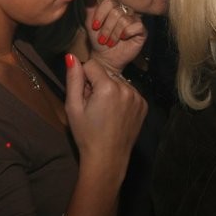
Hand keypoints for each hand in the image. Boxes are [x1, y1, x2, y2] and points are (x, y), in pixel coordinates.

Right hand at [64, 55, 146, 173]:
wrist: (107, 159)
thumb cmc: (86, 134)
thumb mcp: (73, 107)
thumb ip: (73, 79)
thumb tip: (71, 56)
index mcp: (108, 87)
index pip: (92, 65)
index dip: (84, 78)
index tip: (84, 95)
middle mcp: (127, 88)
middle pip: (106, 73)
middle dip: (97, 84)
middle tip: (94, 106)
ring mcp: (138, 97)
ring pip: (118, 81)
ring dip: (110, 90)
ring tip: (105, 111)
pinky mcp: (143, 105)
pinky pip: (129, 92)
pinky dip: (121, 98)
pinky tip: (116, 114)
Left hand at [85, 0, 146, 73]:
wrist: (105, 58)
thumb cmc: (98, 40)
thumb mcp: (90, 22)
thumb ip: (90, 6)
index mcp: (113, 6)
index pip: (108, 1)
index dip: (100, 14)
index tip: (95, 25)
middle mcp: (125, 10)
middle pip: (116, 11)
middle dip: (106, 28)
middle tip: (102, 38)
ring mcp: (135, 19)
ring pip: (124, 20)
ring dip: (114, 34)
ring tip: (110, 41)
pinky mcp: (142, 30)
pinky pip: (135, 26)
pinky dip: (126, 34)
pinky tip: (123, 39)